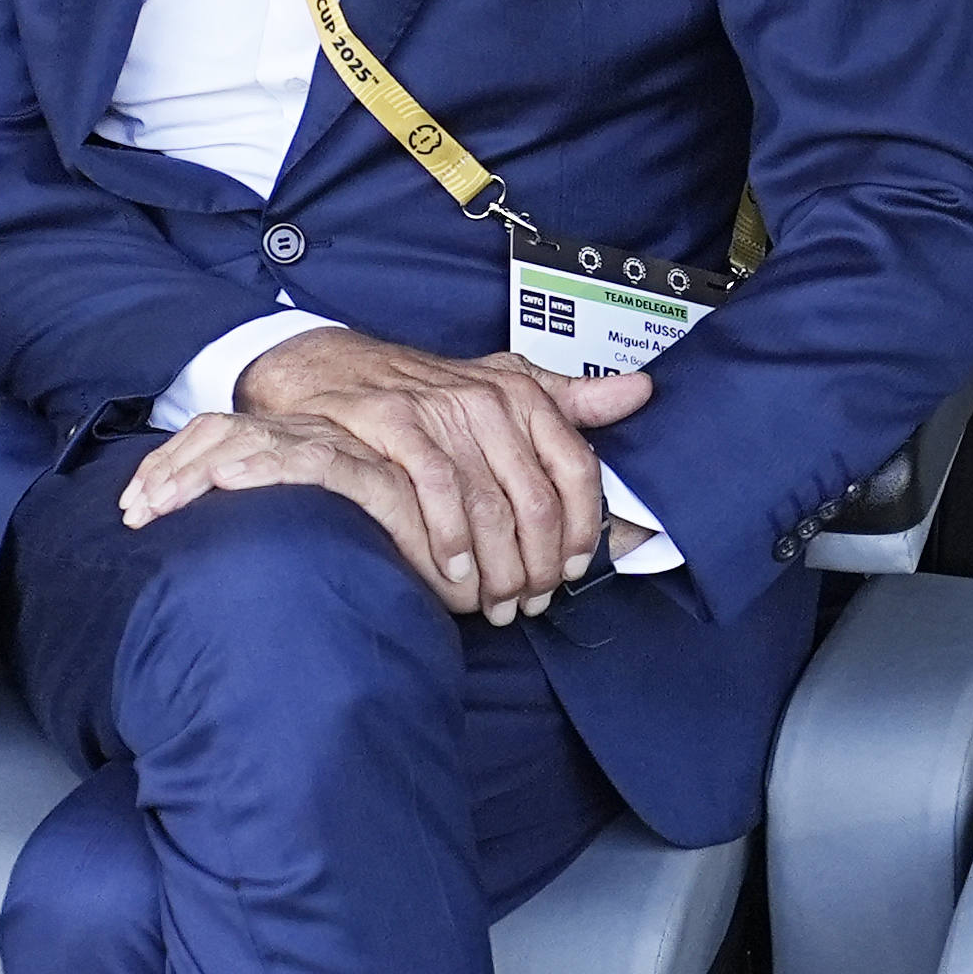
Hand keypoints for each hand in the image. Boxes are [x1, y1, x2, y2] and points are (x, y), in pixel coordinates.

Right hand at [125, 328, 652, 619]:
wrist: (332, 370)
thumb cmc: (425, 393)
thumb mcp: (502, 385)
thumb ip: (571, 398)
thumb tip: (640, 392)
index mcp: (522, 393)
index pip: (577, 469)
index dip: (582, 530)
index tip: (573, 569)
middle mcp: (486, 399)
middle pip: (536, 502)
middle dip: (537, 566)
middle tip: (526, 601)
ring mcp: (438, 409)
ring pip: (490, 507)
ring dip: (496, 570)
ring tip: (492, 603)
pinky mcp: (391, 422)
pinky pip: (436, 492)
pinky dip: (449, 542)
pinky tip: (453, 574)